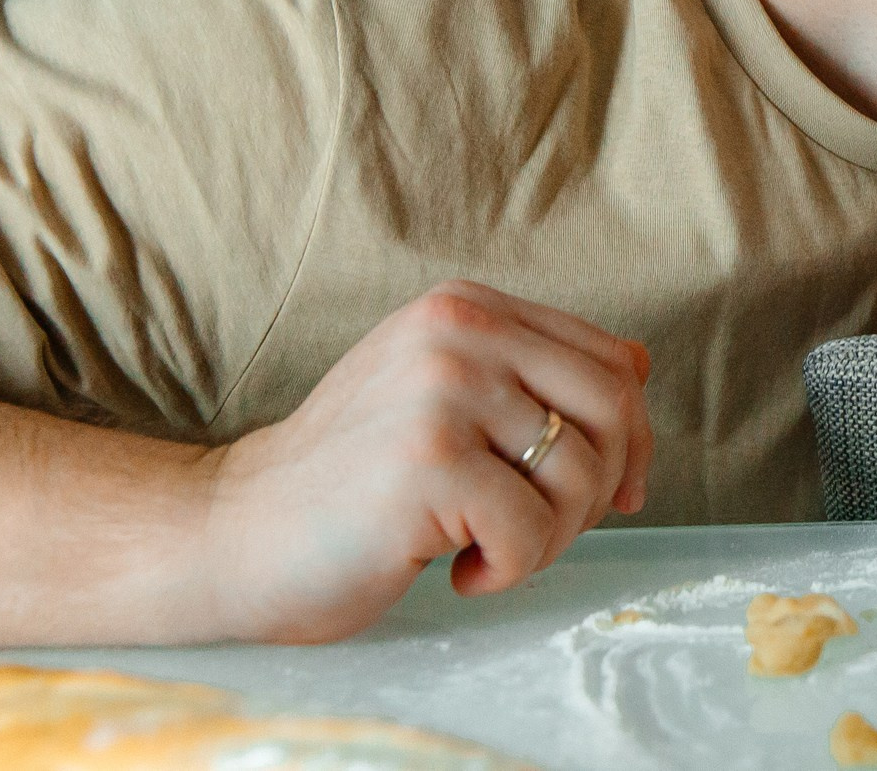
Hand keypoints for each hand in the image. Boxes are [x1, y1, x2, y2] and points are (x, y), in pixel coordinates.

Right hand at [198, 281, 652, 643]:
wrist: (234, 534)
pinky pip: (533, 531)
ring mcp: (443, 390)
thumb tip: (642, 373)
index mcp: (469, 307)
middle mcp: (459, 330)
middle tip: (544, 533)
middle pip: (615, 410)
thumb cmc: (352, 482)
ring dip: (550, 541)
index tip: (614, 494)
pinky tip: (453, 571)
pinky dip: (508, 571)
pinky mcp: (429, 461)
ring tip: (487, 552)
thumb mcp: (443, 394)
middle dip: (602, 489)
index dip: (633, 439)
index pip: (615, 362)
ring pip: (581, 476)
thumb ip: (528, 374)